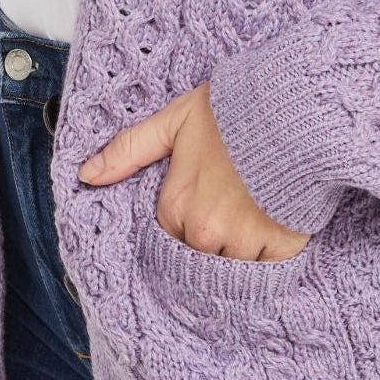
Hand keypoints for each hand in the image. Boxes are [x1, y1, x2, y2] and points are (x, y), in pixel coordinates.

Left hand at [77, 82, 310, 262]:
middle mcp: (205, 231)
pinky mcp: (281, 247)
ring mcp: (244, 242)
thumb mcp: (175, 120)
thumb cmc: (233, 112)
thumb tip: (86, 175)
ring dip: (243, 248)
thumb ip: (129, 149)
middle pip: (202, 256)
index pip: (171, 237)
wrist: (293, 110)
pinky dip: (272, 254)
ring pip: (234, 267)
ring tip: (256, 212)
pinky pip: (269, 270)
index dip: (189, 219)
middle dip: (214, 237)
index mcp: (176, 205)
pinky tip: (276, 223)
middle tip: (233, 204)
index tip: (206, 200)